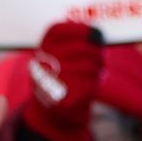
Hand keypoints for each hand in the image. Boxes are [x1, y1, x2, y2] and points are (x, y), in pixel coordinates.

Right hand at [22, 21, 103, 140]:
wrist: (53, 111)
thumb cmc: (64, 77)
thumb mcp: (63, 56)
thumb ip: (78, 42)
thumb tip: (96, 34)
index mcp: (41, 48)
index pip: (58, 30)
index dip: (80, 29)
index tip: (93, 33)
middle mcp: (42, 61)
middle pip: (82, 48)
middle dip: (97, 53)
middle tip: (99, 58)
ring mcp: (50, 80)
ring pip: (88, 67)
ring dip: (96, 70)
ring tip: (93, 73)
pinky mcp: (61, 98)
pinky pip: (89, 85)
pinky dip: (94, 85)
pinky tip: (90, 86)